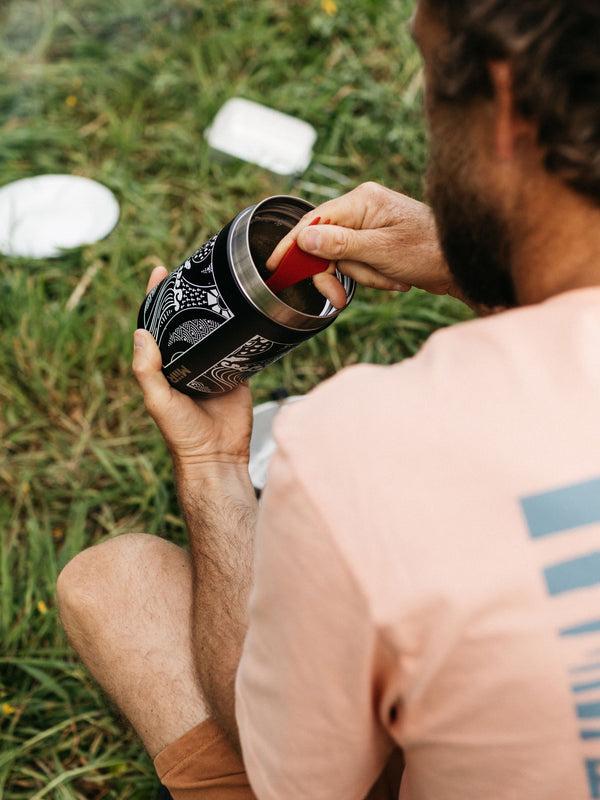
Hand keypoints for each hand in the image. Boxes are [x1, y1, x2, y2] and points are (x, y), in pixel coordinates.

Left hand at [133, 267, 253, 472]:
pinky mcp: (237, 371)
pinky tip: (244, 308)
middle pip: (185, 321)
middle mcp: (188, 362)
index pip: (157, 324)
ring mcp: (213, 364)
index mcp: (165, 366)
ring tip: (219, 279)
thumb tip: (139, 333)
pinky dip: (240, 327)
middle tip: (194, 269)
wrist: (218, 455)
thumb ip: (147, 371)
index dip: (155, 297)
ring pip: (212, 329)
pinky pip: (239, 344)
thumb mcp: (159, 401)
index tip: (159, 271)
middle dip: (187, 296)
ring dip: (214, 307)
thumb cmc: (183, 434)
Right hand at [267, 181, 454, 308]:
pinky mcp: (376, 240)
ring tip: (391, 279)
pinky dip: (373, 276)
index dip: (293, 244)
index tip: (276, 265)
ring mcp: (369, 224)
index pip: (314, 221)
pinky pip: (359, 262)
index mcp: (361, 201)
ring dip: (364, 276)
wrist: (462, 263)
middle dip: (338, 272)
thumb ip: (340, 244)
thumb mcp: (381, 250)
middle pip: (325, 244)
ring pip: (343, 258)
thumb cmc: (428, 251)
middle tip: (339, 299)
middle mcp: (362, 208)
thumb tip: (304, 238)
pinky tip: (395, 278)